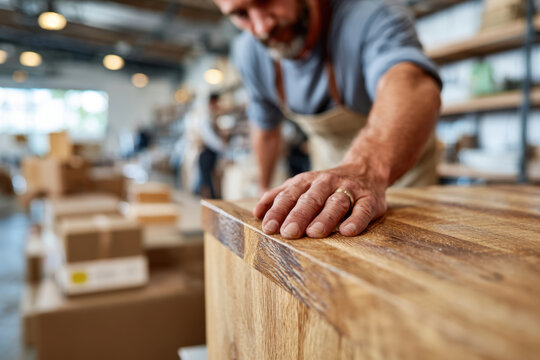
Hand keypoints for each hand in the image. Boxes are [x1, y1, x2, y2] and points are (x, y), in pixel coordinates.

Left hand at [253, 163, 387, 238]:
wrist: (366, 169)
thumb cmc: (327, 185)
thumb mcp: (302, 185)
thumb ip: (280, 196)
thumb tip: (257, 212)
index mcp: (307, 181)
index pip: (290, 195)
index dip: (278, 211)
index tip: (268, 227)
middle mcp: (327, 183)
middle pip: (311, 199)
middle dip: (298, 215)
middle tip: (288, 233)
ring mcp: (349, 190)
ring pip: (336, 203)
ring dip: (325, 218)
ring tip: (314, 233)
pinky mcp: (369, 199)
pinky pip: (363, 209)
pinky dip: (356, 220)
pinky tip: (347, 231)